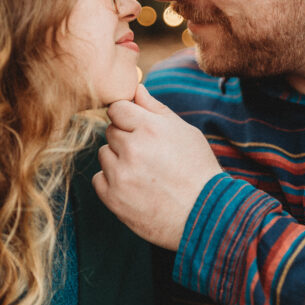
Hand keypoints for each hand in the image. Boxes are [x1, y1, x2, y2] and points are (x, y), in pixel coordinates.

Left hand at [92, 84, 222, 249]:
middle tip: (150, 155)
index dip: (129, 117)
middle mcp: (132, 149)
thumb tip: (136, 89)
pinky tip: (134, 187)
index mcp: (150, 128)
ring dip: (118, 160)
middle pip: (111, 131)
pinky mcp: (113, 198)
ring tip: (144, 173)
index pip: (118, 108)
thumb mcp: (185, 132)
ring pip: (104, 154)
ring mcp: (120, 175)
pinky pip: (99, 179)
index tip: (140, 129)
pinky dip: (112, 182)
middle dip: (126, 139)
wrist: (205, 215)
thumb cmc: (198, 170)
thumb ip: (156, 109)